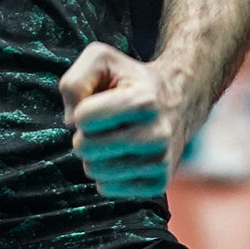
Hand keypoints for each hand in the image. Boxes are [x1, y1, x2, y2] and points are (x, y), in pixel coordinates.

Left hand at [59, 42, 193, 198]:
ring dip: (93, 156)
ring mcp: (161, 161)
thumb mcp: (100, 59)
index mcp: (143, 100)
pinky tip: (120, 157)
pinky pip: (108, 189)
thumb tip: (71, 121)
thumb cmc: (129, 79)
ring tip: (111, 139)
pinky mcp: (159, 183)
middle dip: (84, 135)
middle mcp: (157, 134)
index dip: (81, 110)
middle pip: (86, 147)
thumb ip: (75, 81)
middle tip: (102, 125)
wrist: (177, 101)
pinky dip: (105, 175)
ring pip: (95, 171)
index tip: (97, 103)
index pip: (84, 117)